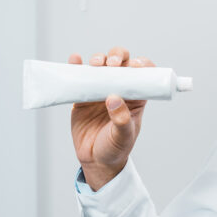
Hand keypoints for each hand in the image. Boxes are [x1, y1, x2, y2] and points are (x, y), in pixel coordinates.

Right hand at [69, 46, 154, 190]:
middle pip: (120, 63)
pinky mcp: (83, 94)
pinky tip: (75, 60)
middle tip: (112, 63)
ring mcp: (100, 89)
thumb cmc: (115, 148)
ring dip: (99, 58)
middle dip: (117, 56)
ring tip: (96, 64)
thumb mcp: (123, 136)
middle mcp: (119, 89)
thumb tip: (114, 99)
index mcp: (135, 97)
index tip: (134, 65)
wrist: (95, 160)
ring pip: (101, 65)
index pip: (142, 74)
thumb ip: (121, 120)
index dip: (140, 64)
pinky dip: (77, 65)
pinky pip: (80, 76)